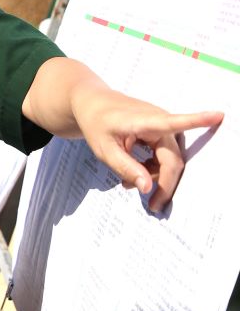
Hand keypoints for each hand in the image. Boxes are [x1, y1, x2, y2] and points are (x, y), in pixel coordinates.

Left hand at [72, 87, 222, 211]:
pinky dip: (152, 168)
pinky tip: (134, 175)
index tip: (217, 115)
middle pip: (172, 160)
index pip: (172, 123)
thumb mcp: (104, 149)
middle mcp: (159, 120)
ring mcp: (162, 125)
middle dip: (164, 184)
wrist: (93, 104)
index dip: (196, 121)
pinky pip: (164, 155)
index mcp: (143, 121)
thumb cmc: (96, 124)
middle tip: (153, 207)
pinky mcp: (161, 131)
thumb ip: (125, 167)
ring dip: (155, 176)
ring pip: (169, 160)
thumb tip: (148, 188)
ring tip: (128, 185)